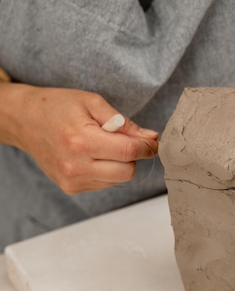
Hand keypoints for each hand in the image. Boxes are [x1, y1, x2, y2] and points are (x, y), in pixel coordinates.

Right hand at [7, 84, 158, 193]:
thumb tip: (150, 138)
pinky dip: (106, 171)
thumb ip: (124, 122)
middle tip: (123, 140)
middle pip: (127, 171)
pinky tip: (92, 156)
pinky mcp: (71, 188)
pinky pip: (104, 184)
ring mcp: (72, 180)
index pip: (129, 152)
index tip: (152, 141)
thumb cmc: (57, 106)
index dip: (147, 147)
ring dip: (119, 164)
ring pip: (117, 180)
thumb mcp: (93, 103)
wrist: (25, 120)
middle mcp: (76, 166)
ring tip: (101, 145)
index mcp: (82, 141)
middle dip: (132, 156)